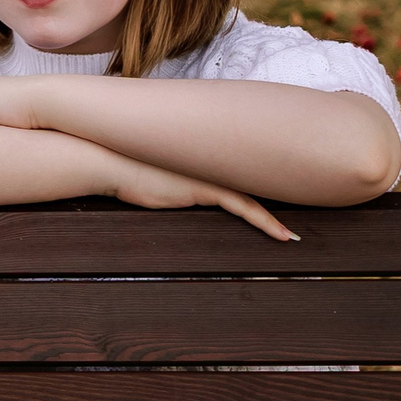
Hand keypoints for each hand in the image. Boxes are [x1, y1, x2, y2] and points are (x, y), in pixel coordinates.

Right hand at [100, 151, 295, 241]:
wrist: (109, 162)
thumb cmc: (123, 170)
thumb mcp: (149, 177)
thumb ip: (167, 182)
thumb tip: (166, 188)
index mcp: (199, 163)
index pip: (234, 176)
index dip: (255, 191)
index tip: (270, 209)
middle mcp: (209, 166)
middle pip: (249, 184)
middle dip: (275, 200)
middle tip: (290, 225)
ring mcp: (209, 175)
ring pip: (251, 197)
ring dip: (273, 219)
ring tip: (291, 237)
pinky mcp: (207, 189)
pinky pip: (245, 207)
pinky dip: (266, 222)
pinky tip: (282, 235)